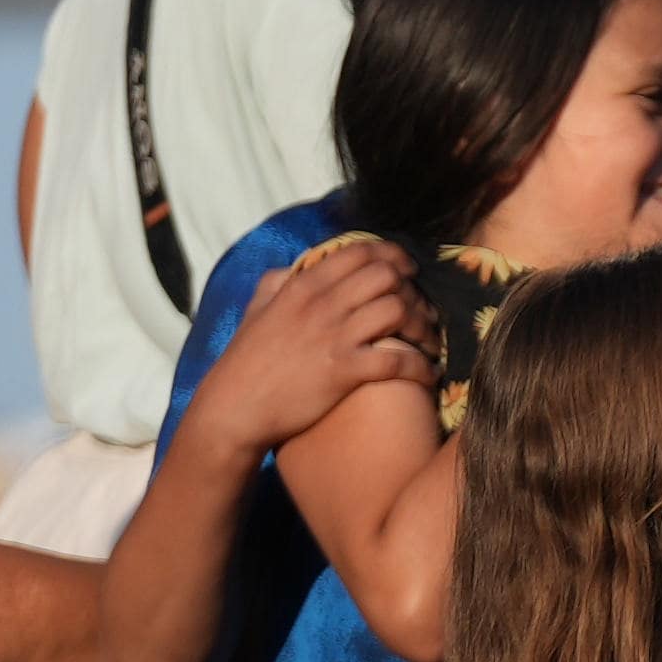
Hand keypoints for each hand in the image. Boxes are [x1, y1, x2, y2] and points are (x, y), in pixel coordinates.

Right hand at [189, 232, 430, 459]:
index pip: (360, 252)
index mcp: (302, 286)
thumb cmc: (245, 361)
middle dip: (413, 290)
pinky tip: (427, 374)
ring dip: (423, 326)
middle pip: (387, 276)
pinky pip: (399, 359)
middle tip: (421, 310)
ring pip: (399, 310)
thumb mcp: (257, 308)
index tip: (408, 270)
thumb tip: (299, 266)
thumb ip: (279, 281)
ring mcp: (334, 336)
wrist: (234, 409)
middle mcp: (321, 305)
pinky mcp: (345, 371)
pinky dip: (421, 366)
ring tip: (427, 342)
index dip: (394, 256)